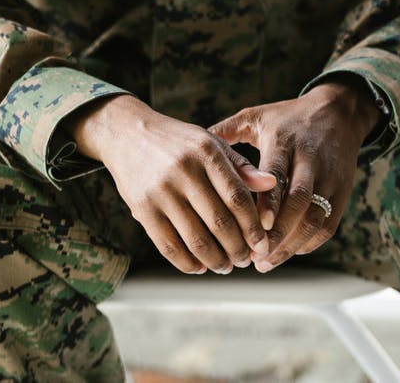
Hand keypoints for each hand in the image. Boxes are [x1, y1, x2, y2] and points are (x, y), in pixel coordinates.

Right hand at [65, 94, 275, 275]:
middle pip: (219, 222)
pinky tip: (199, 267)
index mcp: (206, 151)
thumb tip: (271, 185)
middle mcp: (184, 170)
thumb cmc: (178, 141)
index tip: (262, 244)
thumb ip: (240, 166)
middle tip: (245, 260)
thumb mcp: (210, 142)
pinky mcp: (142, 208)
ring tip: (225, 266)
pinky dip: (187, 263)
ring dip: (215, 260)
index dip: (253, 226)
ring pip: (195, 239)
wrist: (127, 133)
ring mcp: (161, 190)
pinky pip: (168, 246)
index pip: (237, 197)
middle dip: (237, 248)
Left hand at [209, 80, 379, 271]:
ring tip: (265, 261)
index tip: (256, 226)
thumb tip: (193, 146)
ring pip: (315, 218)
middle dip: (278, 233)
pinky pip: (327, 225)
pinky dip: (307, 243)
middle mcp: (310, 160)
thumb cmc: (289, 117)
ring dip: (291, 244)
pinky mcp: (342, 192)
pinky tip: (286, 252)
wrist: (339, 113)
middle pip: (299, 201)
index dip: (268, 202)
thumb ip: (227, 131)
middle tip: (254, 256)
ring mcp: (330, 178)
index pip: (277, 174)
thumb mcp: (258, 116)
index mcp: (285, 141)